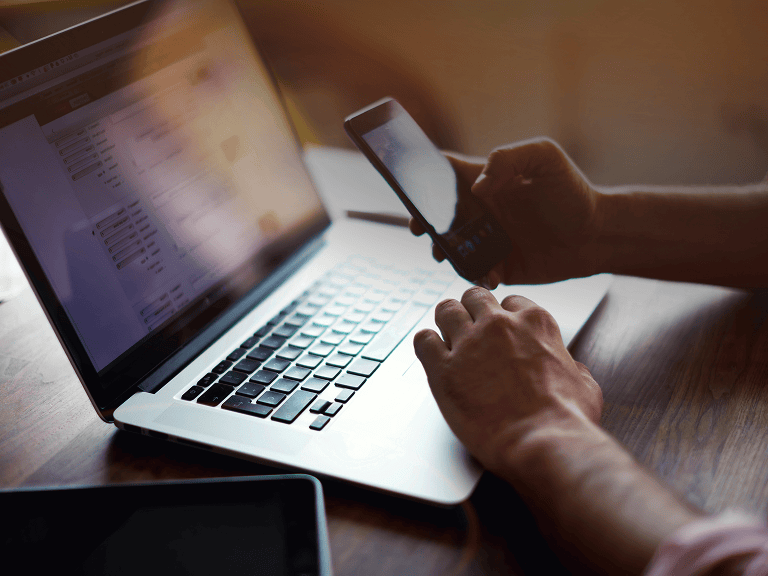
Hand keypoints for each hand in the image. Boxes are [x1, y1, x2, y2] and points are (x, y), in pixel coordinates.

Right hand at [410, 139, 602, 285]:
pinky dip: (473, 274)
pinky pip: (474, 271)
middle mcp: (481, 209)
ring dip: (443, 251)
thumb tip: (475, 188)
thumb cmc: (572, 192)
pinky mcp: (498, 265)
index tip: (412, 188)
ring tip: (446, 255)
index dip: (422, 176)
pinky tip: (488, 273)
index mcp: (486, 179)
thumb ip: (507, 159)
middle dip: (423, 221)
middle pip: (438, 213)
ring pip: (450, 246)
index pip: (445, 172)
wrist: (597, 235)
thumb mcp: (544, 158)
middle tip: (421, 229)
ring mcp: (487, 239)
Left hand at [413, 287, 601, 473]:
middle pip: (474, 297)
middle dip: (472, 310)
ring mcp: (468, 344)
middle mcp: (498, 325)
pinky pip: (423, 340)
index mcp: (535, 322)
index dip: (504, 317)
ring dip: (446, 321)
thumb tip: (571, 368)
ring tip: (447, 336)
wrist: (542, 442)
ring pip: (446, 310)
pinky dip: (426, 345)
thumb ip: (572, 367)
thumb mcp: (584, 384)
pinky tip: (432, 355)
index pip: (511, 302)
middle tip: (470, 328)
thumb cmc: (566, 418)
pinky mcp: (443, 369)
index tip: (500, 329)